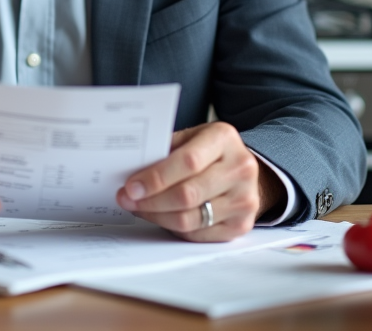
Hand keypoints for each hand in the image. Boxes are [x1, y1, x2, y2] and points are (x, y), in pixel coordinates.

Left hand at [115, 122, 285, 241]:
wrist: (244, 170)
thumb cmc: (210, 152)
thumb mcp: (191, 137)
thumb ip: (166, 150)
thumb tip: (131, 170)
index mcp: (224, 139)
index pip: (188, 162)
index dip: (156, 177)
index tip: (132, 186)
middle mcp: (240, 169)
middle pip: (188, 194)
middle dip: (151, 200)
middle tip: (127, 199)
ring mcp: (244, 199)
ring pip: (190, 219)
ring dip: (157, 216)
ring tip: (140, 208)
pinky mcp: (241, 224)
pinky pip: (197, 234)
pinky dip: (173, 228)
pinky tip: (161, 217)